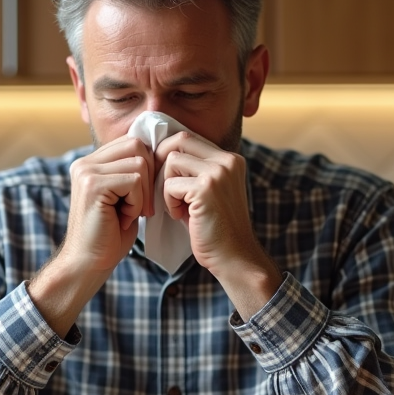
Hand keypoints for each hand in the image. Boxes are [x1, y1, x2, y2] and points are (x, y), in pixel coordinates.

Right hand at [30, 136, 154, 336]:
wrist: (88, 263)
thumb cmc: (110, 234)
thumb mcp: (124, 197)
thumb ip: (132, 173)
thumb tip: (160, 153)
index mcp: (92, 162)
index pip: (133, 141)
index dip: (148, 166)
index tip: (144, 196)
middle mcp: (85, 162)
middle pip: (138, 146)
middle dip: (149, 176)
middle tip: (142, 206)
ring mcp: (86, 171)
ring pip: (139, 164)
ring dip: (143, 194)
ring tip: (130, 213)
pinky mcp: (92, 185)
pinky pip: (134, 181)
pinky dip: (137, 203)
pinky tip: (125, 219)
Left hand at [156, 132, 281, 317]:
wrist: (234, 256)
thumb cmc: (214, 228)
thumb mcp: (206, 191)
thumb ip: (192, 170)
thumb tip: (159, 151)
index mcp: (230, 159)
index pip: (188, 138)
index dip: (169, 154)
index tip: (163, 177)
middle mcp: (227, 160)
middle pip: (180, 140)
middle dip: (162, 161)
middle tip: (160, 186)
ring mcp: (218, 172)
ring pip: (171, 160)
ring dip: (166, 184)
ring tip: (176, 205)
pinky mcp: (206, 188)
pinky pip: (170, 184)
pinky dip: (168, 201)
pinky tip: (180, 216)